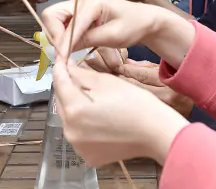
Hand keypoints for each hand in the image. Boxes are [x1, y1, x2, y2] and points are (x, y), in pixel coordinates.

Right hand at [41, 0, 195, 68]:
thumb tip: (65, 50)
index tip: (61, 60)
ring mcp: (80, 5)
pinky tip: (71, 47)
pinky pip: (63, 23)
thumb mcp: (113, 36)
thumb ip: (88, 40)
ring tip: (66, 52)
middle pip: (53, 15)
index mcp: (93, 2)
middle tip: (62, 53)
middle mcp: (83, 0)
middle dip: (54, 35)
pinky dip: (63, 36)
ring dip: (57, 36)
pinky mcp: (80, 13)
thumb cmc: (134, 26)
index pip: (69, 23)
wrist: (145, 21)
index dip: (63, 42)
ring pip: (54, 19)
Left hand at [53, 60, 188, 165]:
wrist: (156, 133)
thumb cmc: (136, 104)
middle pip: (61, 102)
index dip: (59, 68)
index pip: (59, 82)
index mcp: (75, 110)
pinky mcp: (87, 156)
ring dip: (74, 107)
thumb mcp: (107, 82)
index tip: (61, 59)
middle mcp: (71, 131)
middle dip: (67, 88)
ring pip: (68, 119)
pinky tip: (97, 118)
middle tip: (77, 76)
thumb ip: (82, 74)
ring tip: (90, 98)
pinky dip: (83, 125)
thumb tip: (67, 67)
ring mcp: (78, 146)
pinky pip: (78, 135)